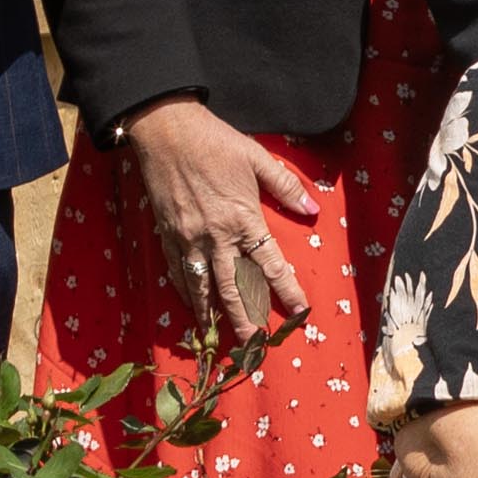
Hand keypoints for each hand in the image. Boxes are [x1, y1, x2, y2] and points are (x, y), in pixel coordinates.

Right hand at [120, 97, 325, 343]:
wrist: (165, 131)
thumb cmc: (215, 142)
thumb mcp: (257, 158)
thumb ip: (286, 187)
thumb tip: (312, 210)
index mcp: (242, 218)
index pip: (270, 264)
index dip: (287, 290)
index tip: (300, 312)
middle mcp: (215, 236)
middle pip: (234, 288)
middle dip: (246, 320)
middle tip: (255, 346)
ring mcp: (188, 239)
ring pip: (202, 288)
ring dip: (213, 316)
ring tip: (222, 339)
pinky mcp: (167, 235)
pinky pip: (178, 273)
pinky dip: (187, 294)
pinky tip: (193, 308)